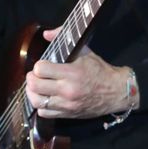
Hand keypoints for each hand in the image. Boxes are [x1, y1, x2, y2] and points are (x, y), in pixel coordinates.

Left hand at [25, 28, 139, 118]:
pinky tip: (45, 98)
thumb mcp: (85, 51)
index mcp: (72, 72)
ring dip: (32, 93)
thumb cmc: (100, 70)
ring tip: (36, 87)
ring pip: (36, 101)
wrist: (116, 92)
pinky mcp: (67, 114)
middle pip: (35, 85)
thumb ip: (64, 38)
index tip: (43, 65)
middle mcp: (67, 90)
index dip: (38, 65)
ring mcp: (66, 104)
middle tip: (35, 75)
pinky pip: (44, 113)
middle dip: (31, 78)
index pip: (41, 69)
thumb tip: (45, 33)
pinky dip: (41, 106)